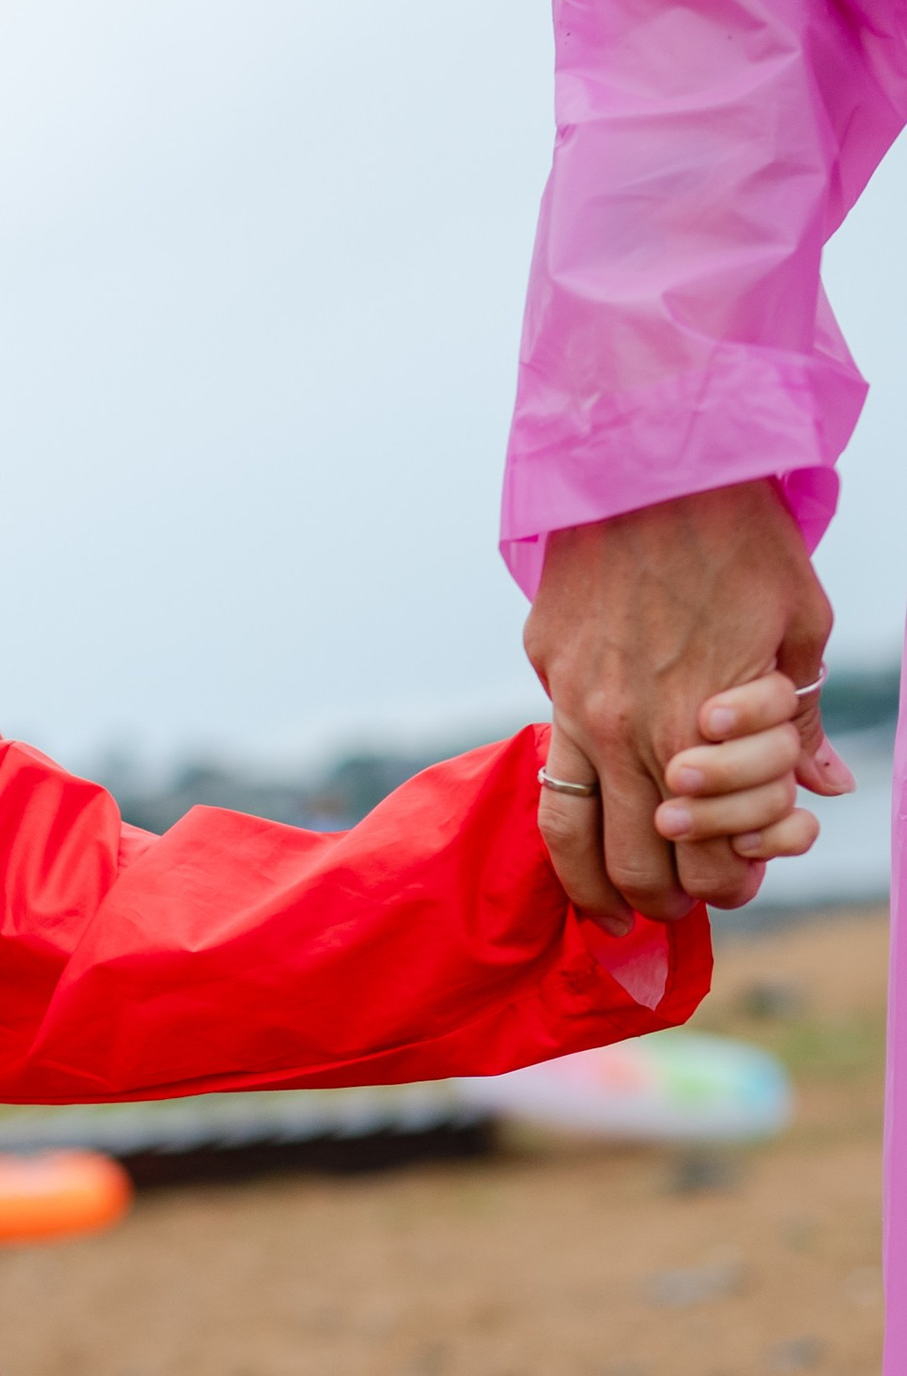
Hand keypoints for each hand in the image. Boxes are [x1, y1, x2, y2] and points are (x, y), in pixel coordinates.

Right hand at [524, 481, 850, 924]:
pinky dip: (564, 838)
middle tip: (687, 901)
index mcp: (706, 722)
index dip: (734, 884)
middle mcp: (634, 730)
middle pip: (647, 867)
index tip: (743, 880)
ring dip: (605, 891)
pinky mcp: (548, 678)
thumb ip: (802, 719)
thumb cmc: (740, 535)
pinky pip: (549, 781)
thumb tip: (827, 785)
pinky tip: (580, 859)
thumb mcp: (799, 623)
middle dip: (673, 900)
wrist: (649, 461)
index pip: (716, 853)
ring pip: (580, 841)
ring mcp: (579, 708)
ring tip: (620, 914)